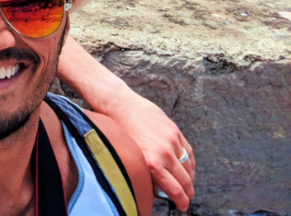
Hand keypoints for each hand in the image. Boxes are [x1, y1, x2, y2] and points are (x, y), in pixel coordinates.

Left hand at [103, 92, 194, 210]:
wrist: (120, 105)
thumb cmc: (120, 130)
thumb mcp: (130, 157)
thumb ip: (146, 171)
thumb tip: (157, 186)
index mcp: (150, 163)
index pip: (175, 190)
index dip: (182, 202)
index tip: (182, 206)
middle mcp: (163, 153)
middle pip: (185, 181)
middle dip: (188, 193)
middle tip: (186, 198)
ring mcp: (171, 141)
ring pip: (189, 167)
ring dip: (191, 178)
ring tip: (188, 184)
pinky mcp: (175, 131)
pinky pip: (189, 152)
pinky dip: (191, 162)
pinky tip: (188, 167)